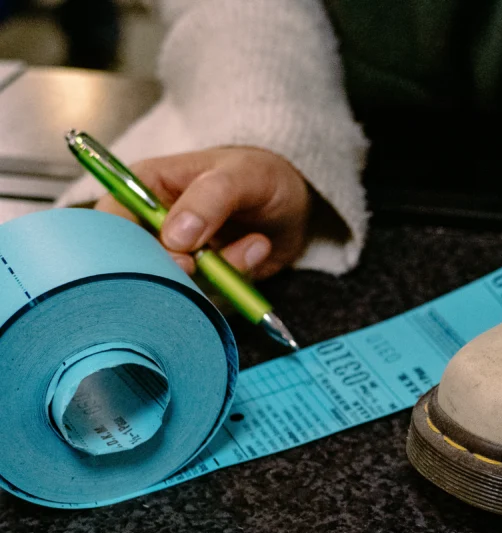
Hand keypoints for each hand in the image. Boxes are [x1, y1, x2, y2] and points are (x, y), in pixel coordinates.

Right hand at [95, 146, 311, 279]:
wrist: (296, 205)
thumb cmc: (260, 175)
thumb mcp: (241, 175)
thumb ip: (208, 199)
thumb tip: (174, 237)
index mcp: (145, 187)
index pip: (110, 222)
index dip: (129, 247)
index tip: (175, 258)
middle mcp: (153, 225)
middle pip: (137, 263)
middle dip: (180, 269)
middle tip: (209, 261)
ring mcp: (178, 255)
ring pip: (178, 282)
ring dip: (223, 269)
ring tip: (255, 241)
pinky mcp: (203, 279)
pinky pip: (210, 293)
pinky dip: (238, 278)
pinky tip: (258, 249)